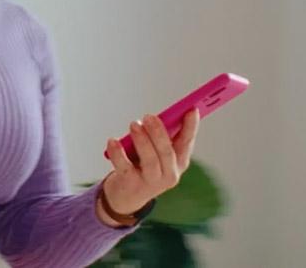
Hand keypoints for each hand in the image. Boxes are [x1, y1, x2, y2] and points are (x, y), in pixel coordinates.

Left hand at [101, 111, 199, 225]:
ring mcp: (151, 182)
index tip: (191, 110)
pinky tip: (113, 141)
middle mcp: (169, 174)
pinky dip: (118, 153)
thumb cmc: (144, 166)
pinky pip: (125, 167)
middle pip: (167, 153)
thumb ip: (161, 136)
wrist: (128, 196)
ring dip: (142, 141)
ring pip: (149, 160)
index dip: (191, 127)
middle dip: (159, 133)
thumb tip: (159, 115)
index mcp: (179, 162)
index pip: (187, 143)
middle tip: (149, 116)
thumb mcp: (158, 152)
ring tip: (134, 124)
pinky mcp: (131, 185)